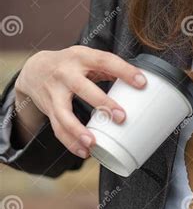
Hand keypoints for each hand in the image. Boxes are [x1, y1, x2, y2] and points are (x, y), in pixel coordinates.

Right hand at [14, 46, 146, 157]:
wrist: (34, 69)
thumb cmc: (70, 65)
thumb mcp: (88, 58)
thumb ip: (109, 69)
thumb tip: (139, 84)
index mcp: (81, 57)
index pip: (105, 61)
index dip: (124, 71)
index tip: (142, 83)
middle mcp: (65, 73)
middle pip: (82, 88)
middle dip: (102, 103)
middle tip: (121, 118)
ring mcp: (54, 92)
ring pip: (64, 114)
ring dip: (78, 131)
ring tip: (93, 144)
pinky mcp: (48, 108)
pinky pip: (57, 128)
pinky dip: (70, 142)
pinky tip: (84, 151)